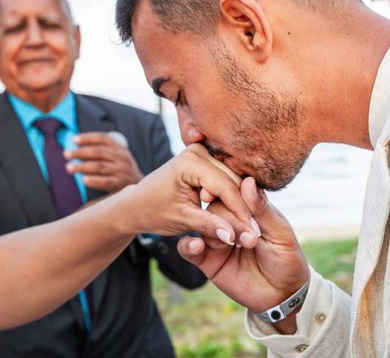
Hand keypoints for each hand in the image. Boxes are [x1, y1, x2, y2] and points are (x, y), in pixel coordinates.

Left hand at [65, 132, 143, 192]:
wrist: (139, 184)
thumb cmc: (121, 168)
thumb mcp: (117, 155)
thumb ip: (102, 150)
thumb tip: (77, 146)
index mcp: (120, 148)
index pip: (103, 138)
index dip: (88, 138)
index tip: (74, 139)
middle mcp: (122, 157)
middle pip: (98, 152)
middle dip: (80, 152)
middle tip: (66, 154)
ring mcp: (121, 171)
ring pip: (99, 166)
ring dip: (82, 166)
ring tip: (69, 167)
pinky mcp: (119, 184)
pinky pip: (105, 182)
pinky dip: (94, 180)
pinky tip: (83, 180)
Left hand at [120, 144, 259, 247]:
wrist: (138, 204)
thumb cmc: (154, 212)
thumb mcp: (182, 220)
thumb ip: (209, 226)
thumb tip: (234, 236)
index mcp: (190, 162)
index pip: (225, 186)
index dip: (240, 211)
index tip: (252, 232)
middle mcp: (198, 151)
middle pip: (233, 181)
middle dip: (242, 208)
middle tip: (252, 234)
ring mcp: (203, 153)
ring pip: (234, 180)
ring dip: (239, 203)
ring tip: (245, 228)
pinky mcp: (206, 160)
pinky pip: (227, 179)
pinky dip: (232, 197)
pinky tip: (236, 216)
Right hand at [177, 177, 308, 333]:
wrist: (282, 295)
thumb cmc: (286, 259)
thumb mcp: (279, 233)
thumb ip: (261, 209)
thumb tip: (248, 181)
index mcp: (248, 210)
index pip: (233, 192)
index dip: (229, 192)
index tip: (227, 194)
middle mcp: (230, 221)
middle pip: (216, 208)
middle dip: (228, 220)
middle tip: (246, 240)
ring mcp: (217, 240)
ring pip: (202, 225)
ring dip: (211, 231)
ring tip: (226, 242)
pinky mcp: (207, 260)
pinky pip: (189, 250)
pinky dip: (188, 246)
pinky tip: (195, 246)